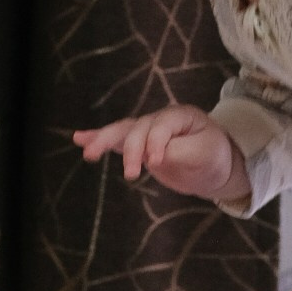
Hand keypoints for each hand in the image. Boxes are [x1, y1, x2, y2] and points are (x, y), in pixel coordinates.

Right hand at [74, 106, 244, 203]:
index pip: (162, 126)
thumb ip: (179, 153)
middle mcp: (160, 118)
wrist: (213, 164)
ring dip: (104, 140)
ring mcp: (146, 130)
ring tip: (87, 152)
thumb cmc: (212, 156)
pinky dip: (98, 138)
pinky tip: (78, 139)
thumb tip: (153, 159)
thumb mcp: (204, 154)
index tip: (155, 163)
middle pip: (139, 128)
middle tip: (130, 174)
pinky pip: (116, 139)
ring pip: (122, 131)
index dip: (156, 143)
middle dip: (131, 150)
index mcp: (181, 116)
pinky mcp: (137, 144)